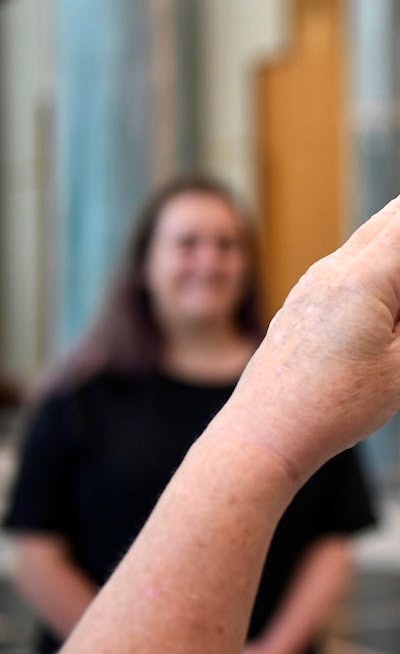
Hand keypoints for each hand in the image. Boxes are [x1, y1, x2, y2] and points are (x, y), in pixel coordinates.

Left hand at [216, 197, 399, 483]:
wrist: (265, 431)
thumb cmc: (335, 405)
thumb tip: (399, 304)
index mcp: (363, 278)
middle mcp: (330, 270)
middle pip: (387, 222)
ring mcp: (309, 285)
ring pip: (363, 246)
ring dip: (392, 257)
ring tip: (393, 320)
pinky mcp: (299, 304)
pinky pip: (342, 271)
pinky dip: (370, 275)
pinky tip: (380, 313)